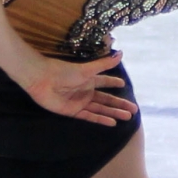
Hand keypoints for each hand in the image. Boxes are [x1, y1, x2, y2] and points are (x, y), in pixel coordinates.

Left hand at [23, 50, 137, 126]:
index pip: (104, 82)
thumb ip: (104, 64)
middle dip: (119, 104)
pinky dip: (101, 120)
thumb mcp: (87, 69)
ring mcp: (80, 102)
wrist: (43, 80)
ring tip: (127, 117)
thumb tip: (121, 54)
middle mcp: (86, 91)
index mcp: (89, 79)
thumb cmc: (63, 71)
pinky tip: (112, 123)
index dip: (113, 83)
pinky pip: (90, 117)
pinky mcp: (73, 112)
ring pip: (101, 109)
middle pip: (106, 100)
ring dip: (114, 113)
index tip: (124, 85)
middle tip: (134, 110)